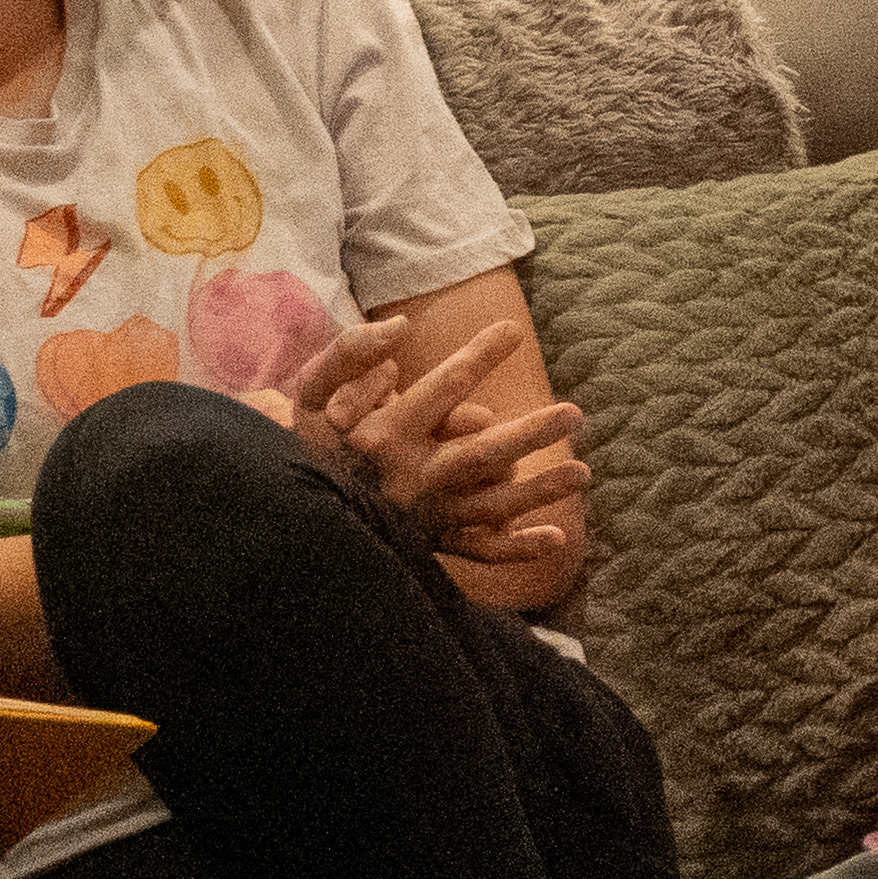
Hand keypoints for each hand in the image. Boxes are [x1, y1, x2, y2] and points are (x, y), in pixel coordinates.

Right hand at [286, 314, 587, 562]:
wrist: (295, 511)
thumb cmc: (313, 439)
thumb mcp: (313, 389)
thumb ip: (351, 353)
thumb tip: (400, 328)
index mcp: (386, 434)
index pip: (444, 386)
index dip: (480, 355)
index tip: (513, 330)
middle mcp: (413, 477)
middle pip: (482, 453)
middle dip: (530, 433)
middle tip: (573, 412)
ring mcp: (426, 515)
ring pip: (492, 506)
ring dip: (540, 490)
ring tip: (582, 472)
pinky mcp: (431, 542)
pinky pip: (480, 549)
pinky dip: (517, 548)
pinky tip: (556, 538)